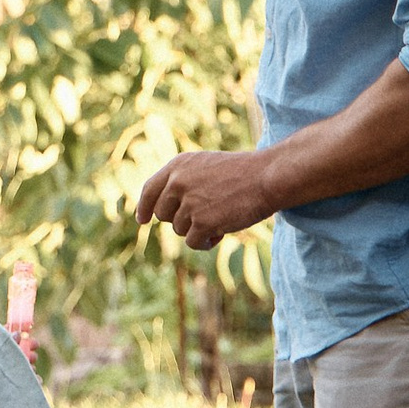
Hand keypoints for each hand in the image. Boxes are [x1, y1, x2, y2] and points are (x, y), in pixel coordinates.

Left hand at [136, 143, 274, 250]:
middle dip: (180, 219)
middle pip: (163, 215)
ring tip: (220, 216)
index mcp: (178, 165)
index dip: (144, 206)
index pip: (150, 189)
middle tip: (203, 215)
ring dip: (197, 229)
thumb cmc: (241, 173)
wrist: (266, 177)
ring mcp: (189, 203)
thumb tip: (161, 210)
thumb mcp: (206, 167)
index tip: (142, 220)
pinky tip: (222, 231)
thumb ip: (183, 182)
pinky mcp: (201, 222)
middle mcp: (178, 182)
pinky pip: (193, 242)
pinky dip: (206, 242)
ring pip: (179, 230)